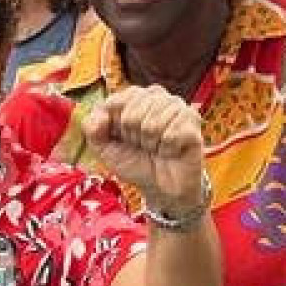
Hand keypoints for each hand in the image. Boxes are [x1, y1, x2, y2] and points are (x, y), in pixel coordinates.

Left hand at [84, 84, 206, 209]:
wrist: (160, 189)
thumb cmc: (135, 162)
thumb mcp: (105, 148)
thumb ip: (92, 129)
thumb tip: (101, 115)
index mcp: (136, 97)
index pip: (118, 100)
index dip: (117, 126)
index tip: (124, 138)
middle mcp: (159, 97)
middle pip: (134, 112)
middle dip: (133, 136)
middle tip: (143, 146)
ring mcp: (178, 107)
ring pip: (153, 123)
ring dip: (151, 144)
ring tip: (157, 148)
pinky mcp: (193, 122)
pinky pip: (172, 133)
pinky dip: (167, 149)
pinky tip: (171, 151)